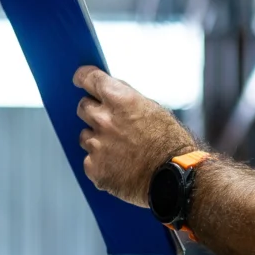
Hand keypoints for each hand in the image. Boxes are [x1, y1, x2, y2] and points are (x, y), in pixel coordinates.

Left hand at [74, 66, 196, 206]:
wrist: (176, 177)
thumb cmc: (172, 144)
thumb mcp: (155, 110)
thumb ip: (128, 99)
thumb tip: (112, 93)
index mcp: (120, 100)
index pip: (89, 79)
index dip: (82, 78)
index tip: (79, 80)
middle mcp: (104, 120)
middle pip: (83, 107)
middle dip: (93, 111)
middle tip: (109, 122)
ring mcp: (97, 145)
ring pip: (85, 136)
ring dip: (97, 139)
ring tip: (120, 149)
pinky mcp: (94, 168)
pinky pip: (90, 161)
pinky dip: (101, 163)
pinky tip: (120, 166)